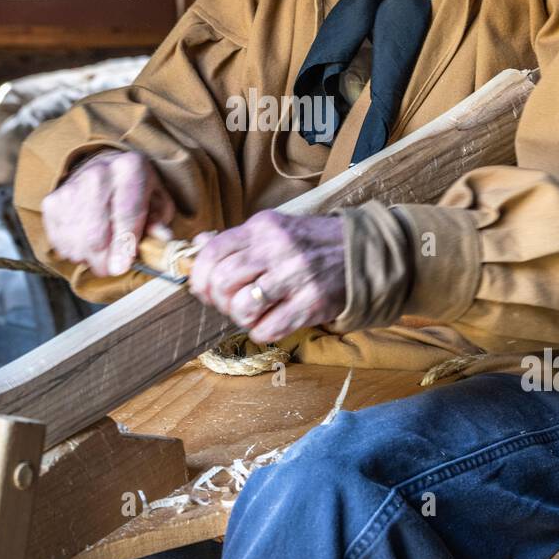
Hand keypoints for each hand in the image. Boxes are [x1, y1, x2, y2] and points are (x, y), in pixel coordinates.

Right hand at [41, 149, 174, 277]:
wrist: (102, 165)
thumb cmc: (134, 187)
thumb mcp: (157, 198)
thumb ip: (159, 221)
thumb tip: (162, 239)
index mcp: (129, 169)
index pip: (126, 213)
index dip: (123, 245)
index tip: (119, 268)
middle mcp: (97, 174)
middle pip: (96, 234)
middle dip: (105, 260)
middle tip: (112, 266)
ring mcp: (71, 188)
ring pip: (77, 242)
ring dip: (89, 257)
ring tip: (100, 250)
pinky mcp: (52, 202)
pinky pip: (60, 242)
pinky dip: (73, 251)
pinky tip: (84, 241)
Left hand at [187, 211, 346, 342]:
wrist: (361, 251)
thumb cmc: (310, 243)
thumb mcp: (274, 229)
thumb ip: (236, 239)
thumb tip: (197, 246)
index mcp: (263, 227)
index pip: (213, 251)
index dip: (200, 276)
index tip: (204, 288)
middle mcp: (277, 249)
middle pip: (223, 281)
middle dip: (218, 300)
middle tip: (229, 303)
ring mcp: (296, 277)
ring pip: (242, 307)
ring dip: (239, 317)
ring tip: (251, 313)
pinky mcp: (311, 303)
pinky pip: (267, 329)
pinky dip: (261, 331)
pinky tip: (270, 321)